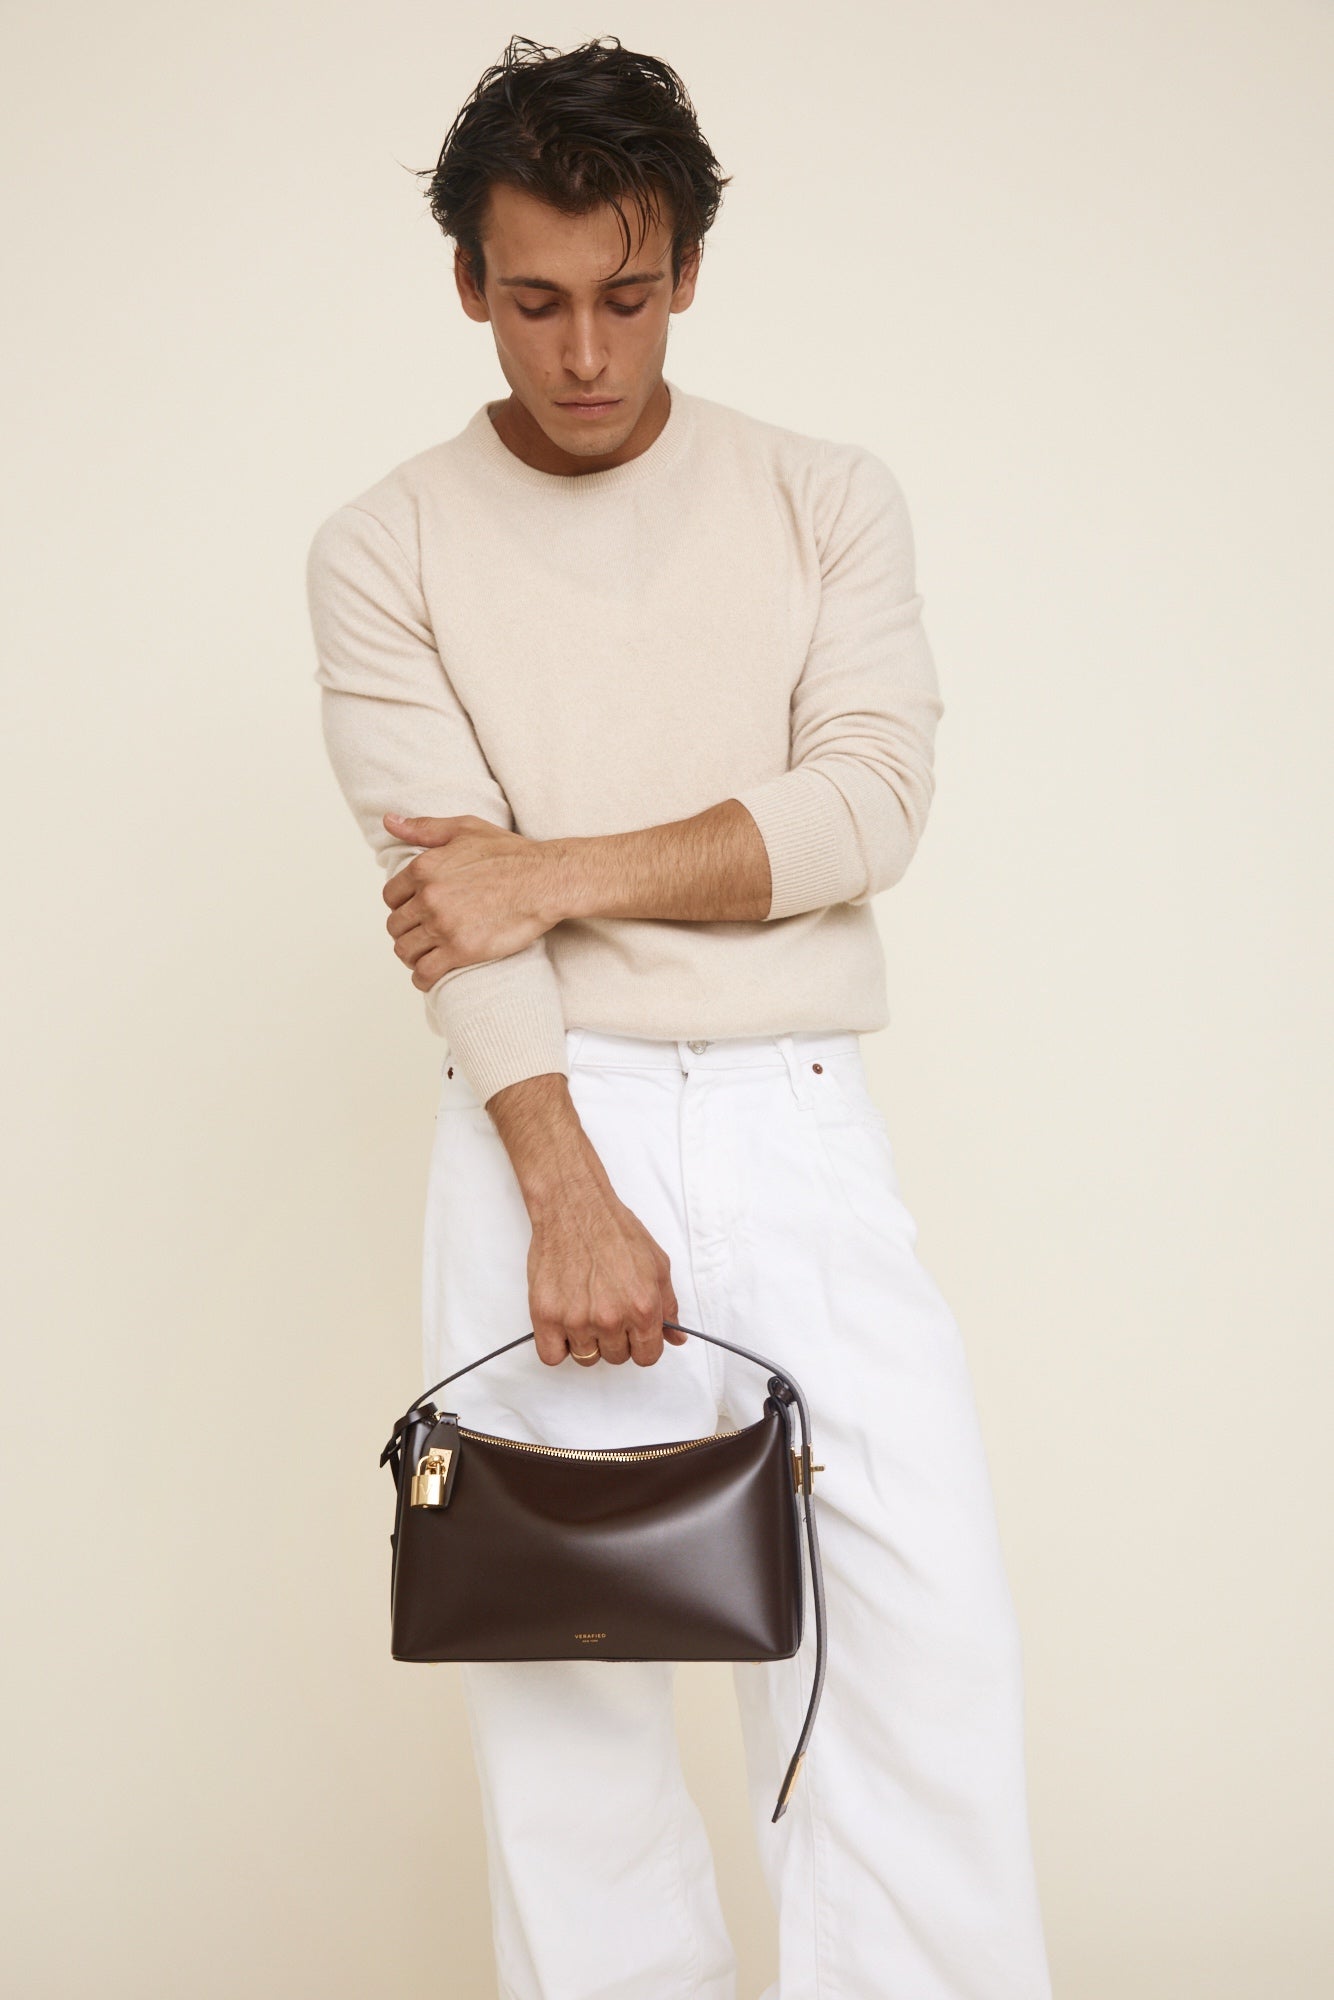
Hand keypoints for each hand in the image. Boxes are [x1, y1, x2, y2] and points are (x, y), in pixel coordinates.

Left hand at [381, 811, 559, 989]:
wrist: (544, 881)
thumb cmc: (511, 854)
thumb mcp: (465, 829)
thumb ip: (424, 828)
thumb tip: (389, 821)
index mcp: (424, 868)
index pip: (391, 896)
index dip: (401, 905)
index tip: (414, 912)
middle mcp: (428, 897)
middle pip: (395, 926)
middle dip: (406, 931)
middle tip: (421, 935)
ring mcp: (443, 925)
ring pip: (405, 950)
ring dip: (412, 955)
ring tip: (425, 954)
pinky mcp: (461, 950)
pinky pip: (425, 972)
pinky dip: (422, 977)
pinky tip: (429, 974)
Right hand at [527, 1176, 688, 1367]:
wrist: (574, 1208)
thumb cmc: (613, 1230)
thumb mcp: (657, 1264)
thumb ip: (669, 1306)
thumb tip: (675, 1338)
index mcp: (643, 1307)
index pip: (648, 1356)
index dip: (642, 1345)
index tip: (633, 1335)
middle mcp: (611, 1318)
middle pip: (617, 1357)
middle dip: (615, 1339)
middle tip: (606, 1311)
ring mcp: (576, 1320)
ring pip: (586, 1358)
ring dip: (586, 1341)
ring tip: (584, 1309)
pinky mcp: (546, 1316)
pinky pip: (552, 1356)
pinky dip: (557, 1346)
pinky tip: (563, 1325)